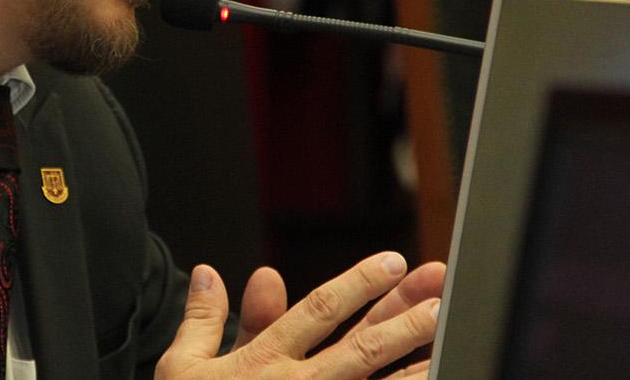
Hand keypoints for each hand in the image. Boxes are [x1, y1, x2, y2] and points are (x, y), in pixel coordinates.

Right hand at [156, 253, 444, 378]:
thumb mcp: (183, 369)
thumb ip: (202, 319)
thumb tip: (206, 271)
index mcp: (263, 363)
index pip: (319, 313)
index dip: (358, 284)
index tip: (393, 261)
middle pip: (360, 347)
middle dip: (401, 315)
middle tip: (438, 289)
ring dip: (413, 360)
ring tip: (446, 331)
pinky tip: (431, 378)